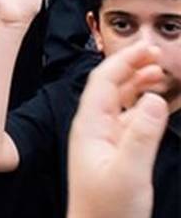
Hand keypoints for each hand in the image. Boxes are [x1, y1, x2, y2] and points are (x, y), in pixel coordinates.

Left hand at [66, 42, 169, 217]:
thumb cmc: (107, 210)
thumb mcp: (128, 172)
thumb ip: (142, 136)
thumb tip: (154, 98)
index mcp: (90, 125)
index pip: (103, 80)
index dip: (124, 60)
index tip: (147, 47)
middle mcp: (94, 127)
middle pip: (112, 86)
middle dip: (132, 66)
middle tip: (157, 53)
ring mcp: (104, 139)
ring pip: (122, 102)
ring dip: (138, 84)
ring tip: (159, 73)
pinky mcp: (115, 151)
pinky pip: (130, 120)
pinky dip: (144, 106)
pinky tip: (157, 103)